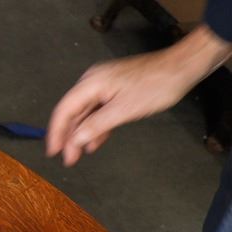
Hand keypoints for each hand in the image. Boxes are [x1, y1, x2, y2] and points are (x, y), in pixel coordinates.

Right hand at [48, 25, 231, 165]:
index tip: (53, 153)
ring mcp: (104, 84)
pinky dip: (96, 126)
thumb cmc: (156, 85)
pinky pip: (98, 109)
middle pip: (73, 112)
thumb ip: (96, 126)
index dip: (56, 133)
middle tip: (69, 159)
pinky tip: (96, 140)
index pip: (64, 110)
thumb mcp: (124, 110)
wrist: (182, 67)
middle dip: (70, 136)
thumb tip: (74, 141)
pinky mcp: (115, 88)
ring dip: (83, 133)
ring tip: (80, 154)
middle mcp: (92, 82)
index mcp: (91, 83)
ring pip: (85, 112)